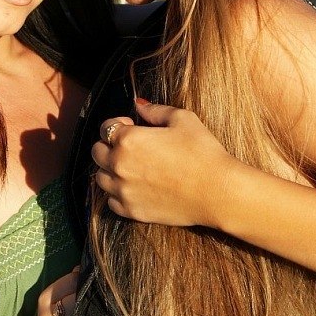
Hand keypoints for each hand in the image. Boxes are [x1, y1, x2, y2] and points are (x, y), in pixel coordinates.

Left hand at [91, 101, 234, 226]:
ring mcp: (124, 190)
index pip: (105, 128)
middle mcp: (119, 165)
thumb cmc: (202, 152)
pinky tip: (132, 187)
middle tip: (128, 146)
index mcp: (128, 139)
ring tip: (129, 167)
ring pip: (100, 178)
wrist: (217, 191)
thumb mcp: (182, 119)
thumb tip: (138, 104)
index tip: (131, 126)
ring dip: (109, 170)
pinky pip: (110, 201)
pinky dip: (116, 193)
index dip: (118, 124)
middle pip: (97, 152)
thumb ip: (155, 110)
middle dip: (109, 145)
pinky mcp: (132, 211)